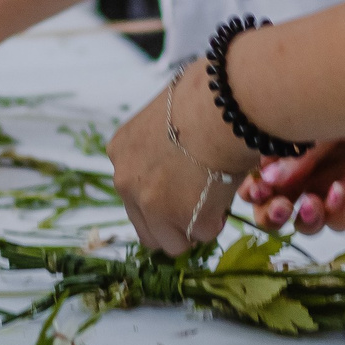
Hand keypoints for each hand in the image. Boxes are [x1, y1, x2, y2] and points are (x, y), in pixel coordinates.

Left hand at [109, 68, 256, 255]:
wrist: (220, 108)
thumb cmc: (203, 101)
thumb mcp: (165, 120)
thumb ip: (161, 148)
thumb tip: (180, 158)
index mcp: (121, 151)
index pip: (133, 193)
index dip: (161, 197)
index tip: (181, 188)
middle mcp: (127, 181)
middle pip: (145, 228)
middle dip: (171, 225)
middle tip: (198, 207)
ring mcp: (152, 205)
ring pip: (171, 243)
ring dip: (193, 228)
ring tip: (213, 200)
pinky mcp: (183, 221)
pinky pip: (203, 233)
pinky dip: (217, 220)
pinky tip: (223, 191)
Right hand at [237, 125, 344, 233]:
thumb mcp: (320, 119)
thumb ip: (297, 152)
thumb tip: (269, 179)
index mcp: (286, 149)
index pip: (258, 179)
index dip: (252, 189)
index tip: (255, 186)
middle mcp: (305, 172)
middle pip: (275, 208)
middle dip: (269, 213)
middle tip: (278, 205)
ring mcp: (331, 188)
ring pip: (304, 221)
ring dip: (300, 219)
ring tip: (307, 205)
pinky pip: (339, 218)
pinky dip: (332, 211)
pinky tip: (337, 190)